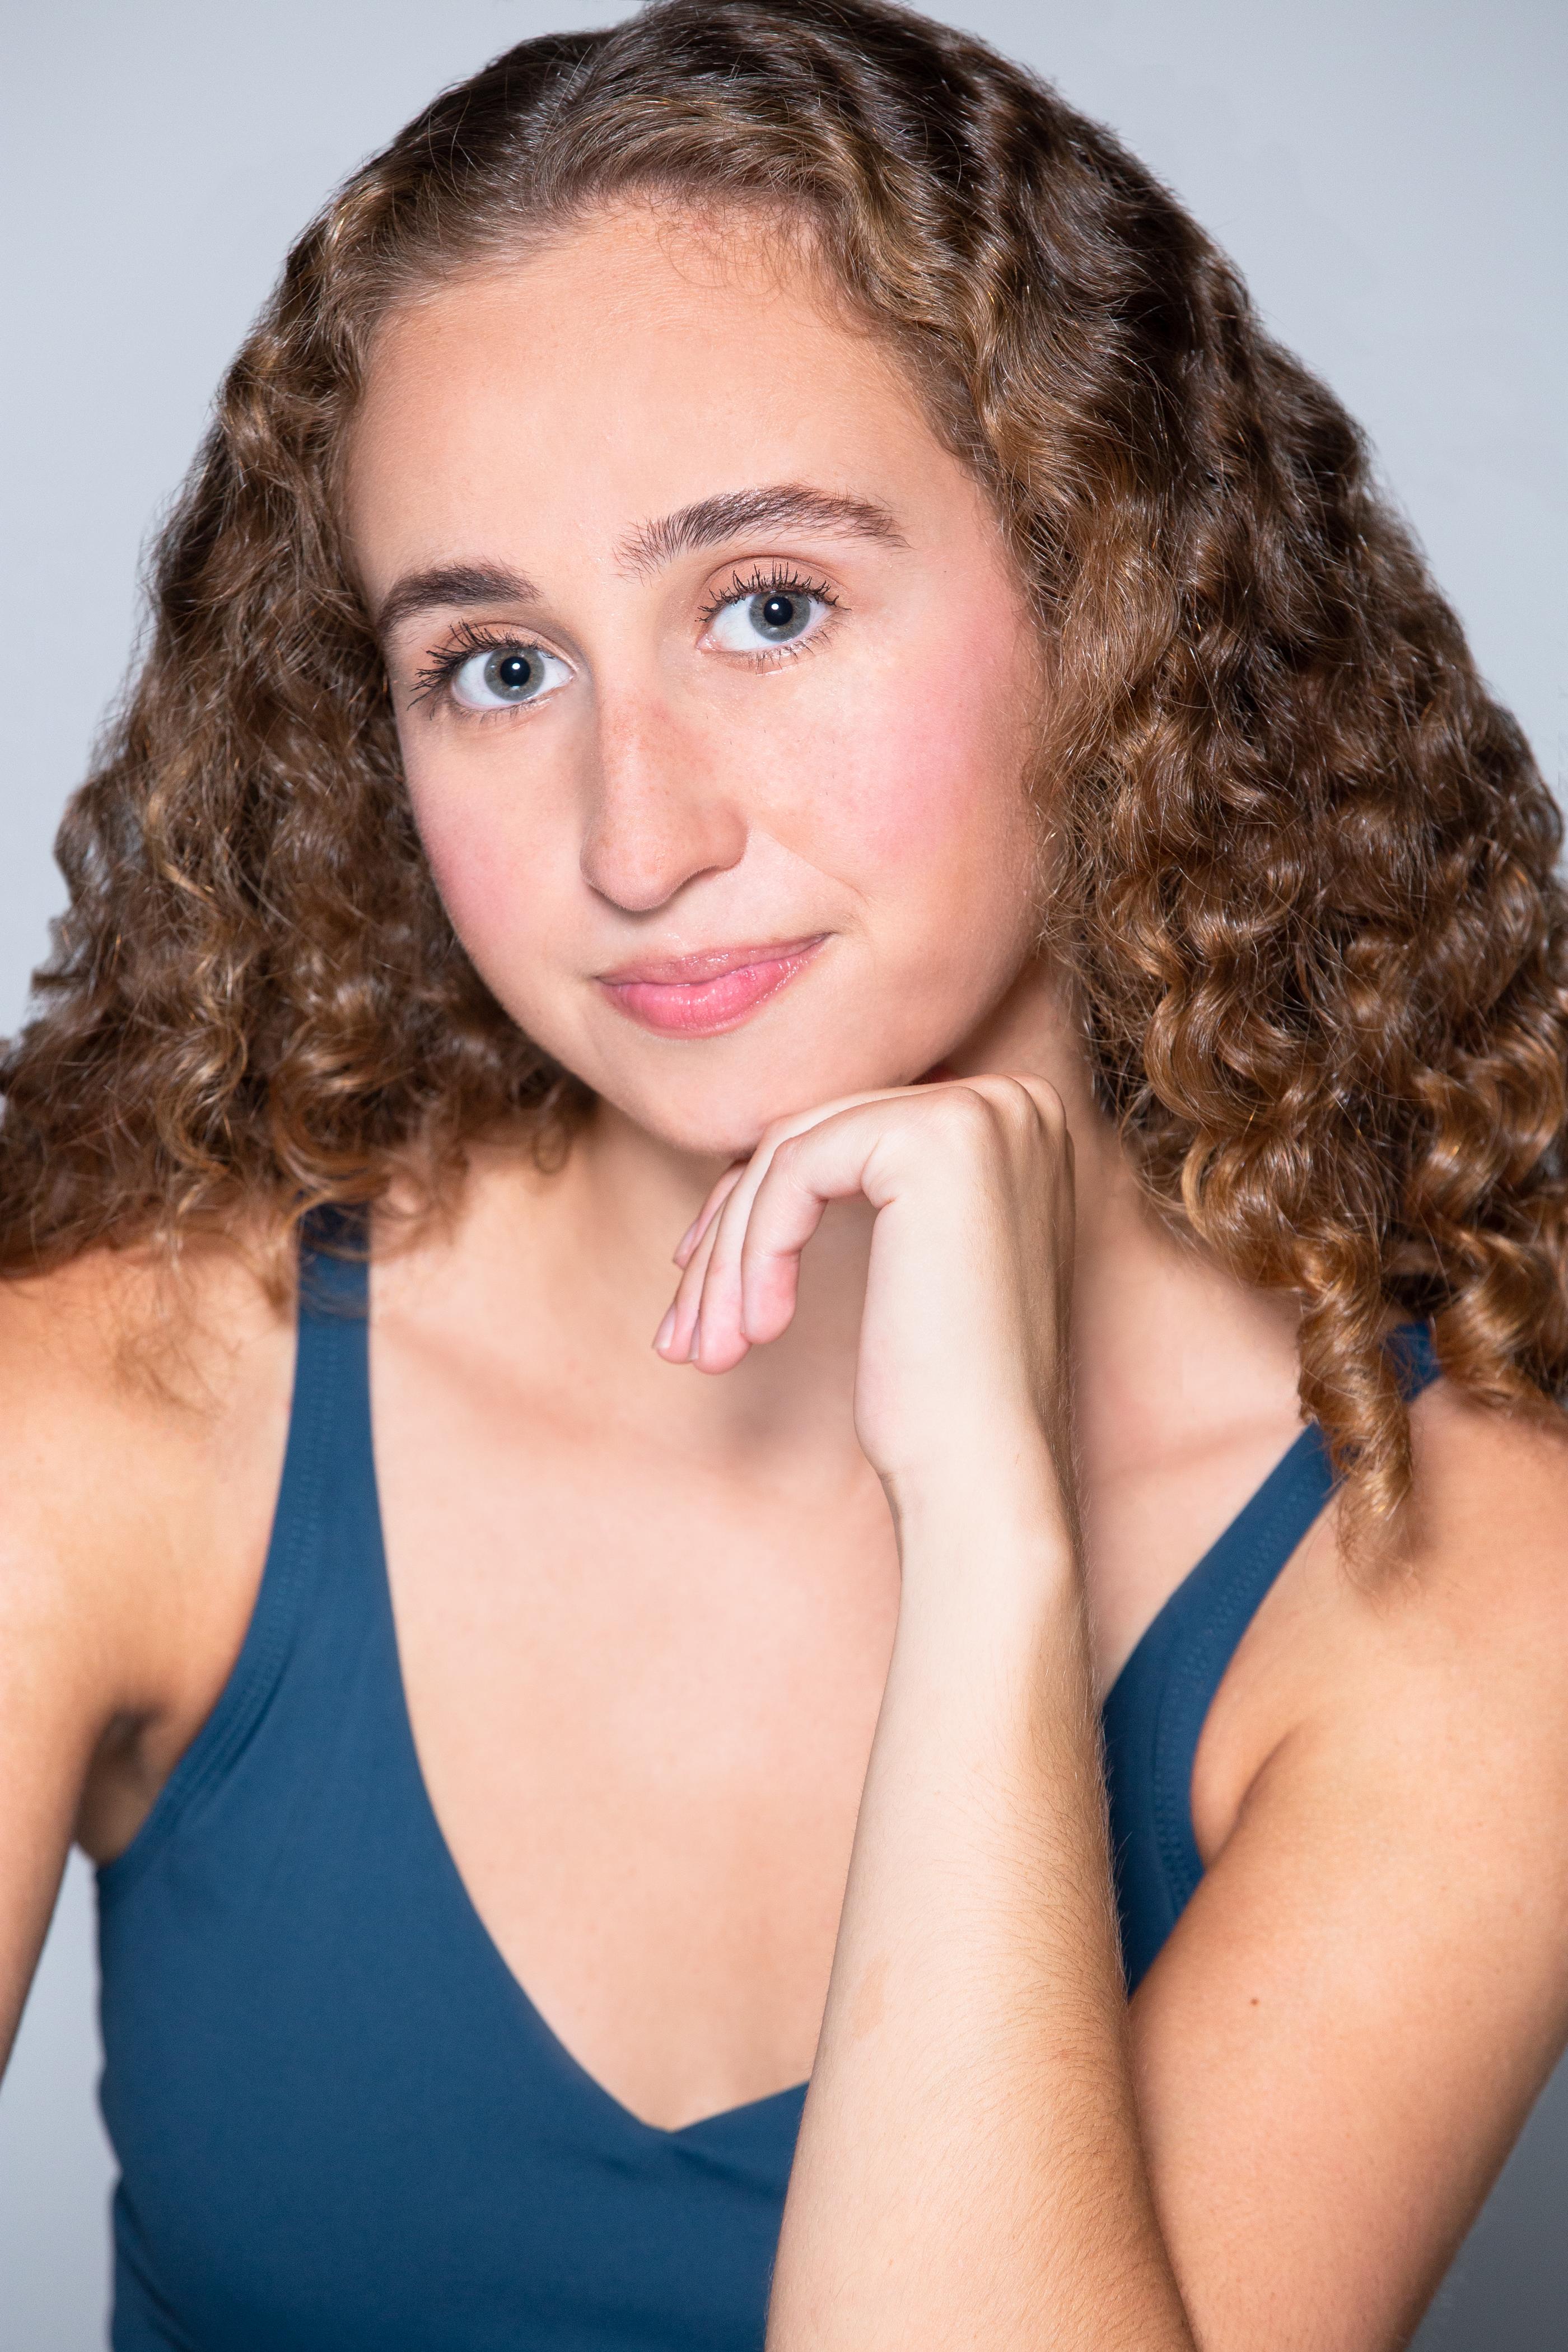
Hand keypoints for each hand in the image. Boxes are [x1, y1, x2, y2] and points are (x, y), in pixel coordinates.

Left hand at [654, 1076, 1075, 1510]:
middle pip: (817, 1138)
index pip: (848, 1137)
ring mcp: (981, 1112)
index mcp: (1014, 1124)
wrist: (986, 1472)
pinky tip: (761, 1331)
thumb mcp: (905, 1265)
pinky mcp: (937, 1138)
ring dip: (729, 1257)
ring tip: (708, 1349)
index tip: (702, 1285)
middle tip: (686, 1332)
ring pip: (793, 1153)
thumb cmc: (941, 1394)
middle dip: (732, 1234)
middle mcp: (1013, 1101)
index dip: (762, 1206)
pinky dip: (756, 1252)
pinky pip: (796, 1171)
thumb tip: (739, 1163)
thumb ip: (859, 1188)